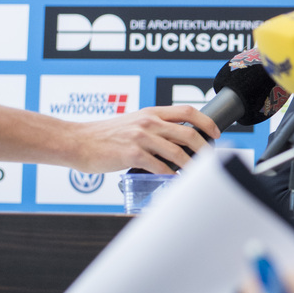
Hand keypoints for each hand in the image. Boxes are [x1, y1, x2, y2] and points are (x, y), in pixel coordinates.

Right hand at [67, 105, 220, 173]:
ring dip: (191, 167)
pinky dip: (170, 176)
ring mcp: (141, 138)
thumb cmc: (105, 136)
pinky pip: (160, 167)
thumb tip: (178, 141)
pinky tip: (174, 181)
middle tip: (211, 161)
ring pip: (178, 153)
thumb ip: (154, 127)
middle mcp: (149, 122)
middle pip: (189, 133)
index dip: (207, 122)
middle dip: (205, 149)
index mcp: (151, 113)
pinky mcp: (132, 154)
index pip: (188, 111)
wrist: (77, 141)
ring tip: (196, 176)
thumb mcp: (133, 122)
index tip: (216, 134)